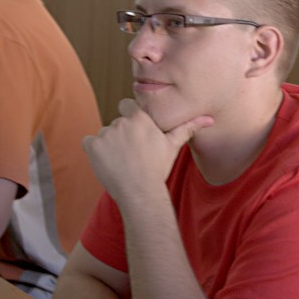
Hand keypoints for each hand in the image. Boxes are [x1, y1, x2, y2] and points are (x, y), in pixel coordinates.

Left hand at [82, 98, 210, 203]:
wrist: (140, 192)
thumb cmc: (158, 169)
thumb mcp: (173, 146)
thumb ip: (187, 128)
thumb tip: (209, 119)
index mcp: (140, 118)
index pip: (126, 106)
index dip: (129, 119)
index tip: (135, 134)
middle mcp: (121, 122)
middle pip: (116, 123)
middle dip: (120, 136)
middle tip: (131, 154)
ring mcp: (105, 133)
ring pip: (104, 135)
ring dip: (108, 145)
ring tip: (121, 162)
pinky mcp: (92, 146)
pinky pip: (88, 143)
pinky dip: (94, 152)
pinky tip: (108, 163)